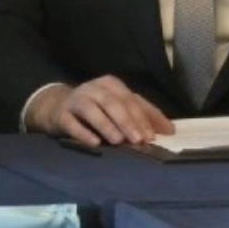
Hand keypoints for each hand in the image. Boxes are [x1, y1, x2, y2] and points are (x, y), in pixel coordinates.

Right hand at [25, 76, 174, 146]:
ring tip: (118, 141)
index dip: (142, 118)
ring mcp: (75, 100)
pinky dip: (83, 132)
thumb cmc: (97, 108)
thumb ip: (144, 116)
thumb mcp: (120, 107)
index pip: (130, 100)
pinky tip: (94, 143)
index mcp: (111, 84)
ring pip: (91, 110)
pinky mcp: (61, 114)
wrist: (58, 107)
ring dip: (106, 125)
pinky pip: (71, 123)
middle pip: (112, 103)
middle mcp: (93, 88)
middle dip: (127, 121)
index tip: (152, 136)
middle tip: (138, 140)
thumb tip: (170, 130)